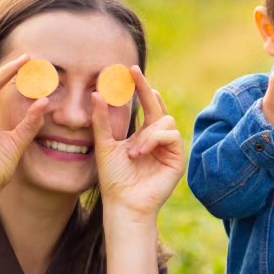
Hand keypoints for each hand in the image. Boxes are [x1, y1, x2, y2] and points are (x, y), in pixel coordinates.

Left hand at [91, 69, 184, 218]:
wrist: (124, 203)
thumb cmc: (114, 179)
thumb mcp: (104, 145)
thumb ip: (102, 121)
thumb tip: (96, 94)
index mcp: (144, 135)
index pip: (146, 106)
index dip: (140, 88)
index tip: (130, 71)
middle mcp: (158, 139)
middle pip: (159, 107)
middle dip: (146, 90)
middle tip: (134, 74)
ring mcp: (169, 148)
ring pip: (165, 121)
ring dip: (146, 134)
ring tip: (132, 152)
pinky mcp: (177, 158)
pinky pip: (170, 135)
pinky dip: (154, 141)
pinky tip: (140, 153)